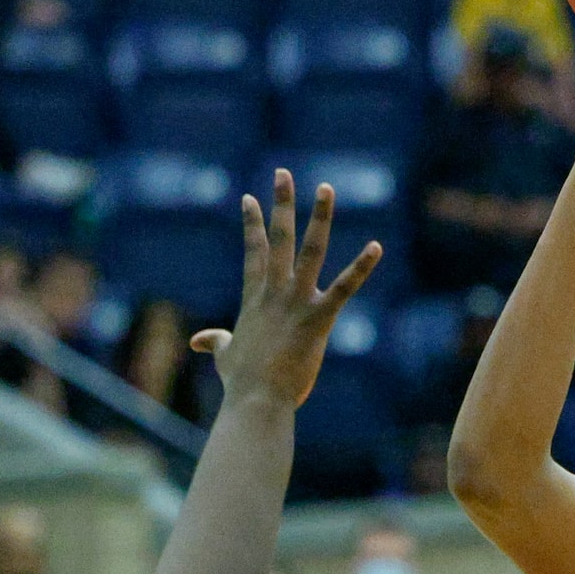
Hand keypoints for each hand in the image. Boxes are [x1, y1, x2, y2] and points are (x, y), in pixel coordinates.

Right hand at [190, 172, 380, 408]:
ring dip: (319, 217)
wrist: (256, 400)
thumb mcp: (225, 356)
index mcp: (255, 298)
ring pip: (310, 250)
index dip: (252, 223)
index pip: (253, 252)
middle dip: (281, 203)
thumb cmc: (242, 383)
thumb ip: (216, 342)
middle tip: (284, 173)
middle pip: (277, 238)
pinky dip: (361, 267)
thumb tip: (198, 341)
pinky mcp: (318, 319)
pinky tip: (376, 247)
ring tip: (326, 188)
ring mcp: (296, 302)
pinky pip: (344, 288)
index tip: (250, 198)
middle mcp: (274, 292)